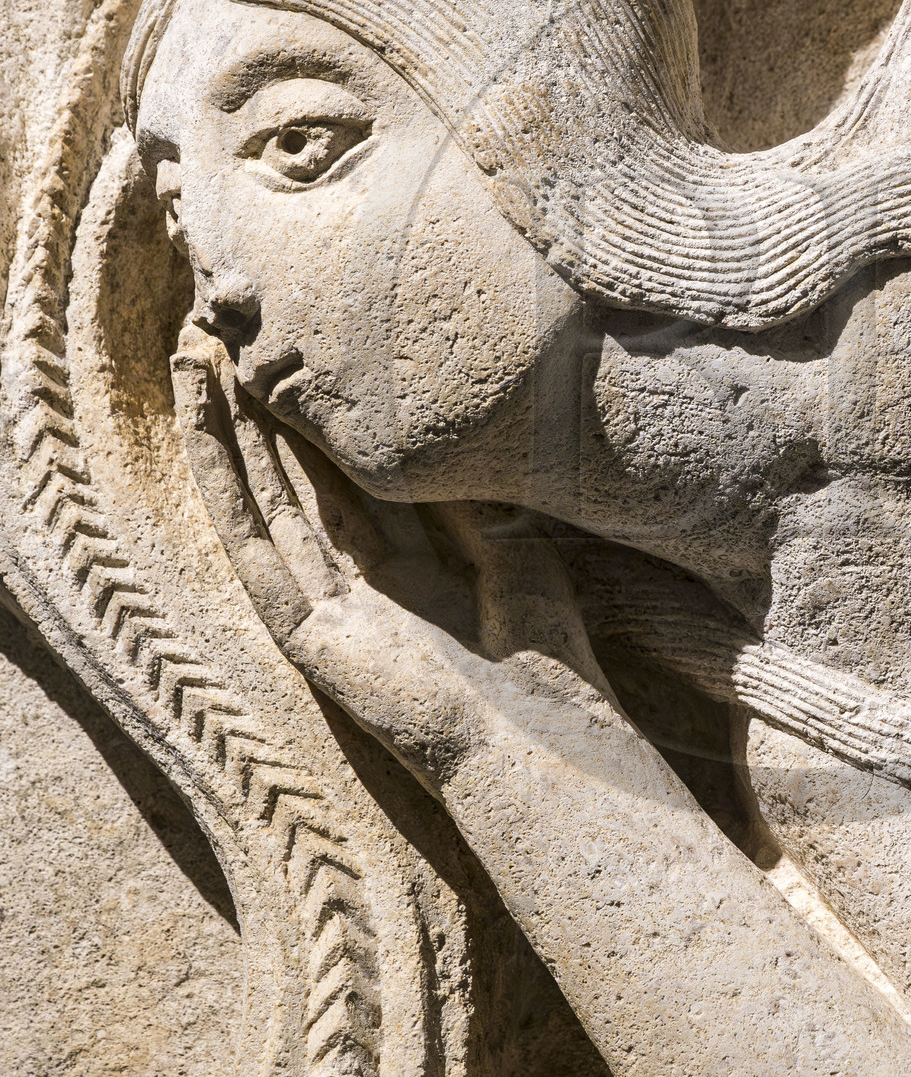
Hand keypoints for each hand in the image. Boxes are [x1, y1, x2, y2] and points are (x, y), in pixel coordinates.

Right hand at [170, 325, 497, 785]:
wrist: (542, 742)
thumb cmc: (549, 661)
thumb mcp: (514, 547)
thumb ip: (468, 497)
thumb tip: (443, 429)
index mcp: (416, 568)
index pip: (356, 476)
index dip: (325, 415)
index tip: (307, 345)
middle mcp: (363, 584)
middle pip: (299, 480)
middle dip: (264, 410)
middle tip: (231, 335)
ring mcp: (328, 608)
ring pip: (264, 501)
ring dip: (227, 429)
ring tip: (196, 357)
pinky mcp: (303, 634)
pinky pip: (255, 546)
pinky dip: (225, 485)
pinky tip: (203, 430)